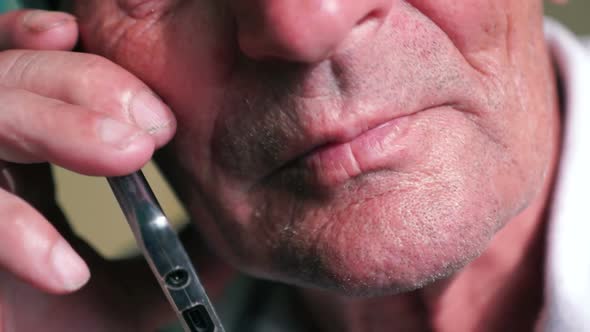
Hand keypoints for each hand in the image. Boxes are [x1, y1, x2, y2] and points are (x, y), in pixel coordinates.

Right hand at [0, 9, 188, 330]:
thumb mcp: (123, 295)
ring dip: (63, 124)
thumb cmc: (44, 321)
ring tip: (128, 156)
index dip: (99, 69)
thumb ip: (171, 262)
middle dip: (92, 85)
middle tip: (156, 129)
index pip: (59, 76)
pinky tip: (67, 271)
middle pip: (25, 72)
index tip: (161, 114)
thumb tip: (233, 243)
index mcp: (33, 154)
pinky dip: (17, 229)